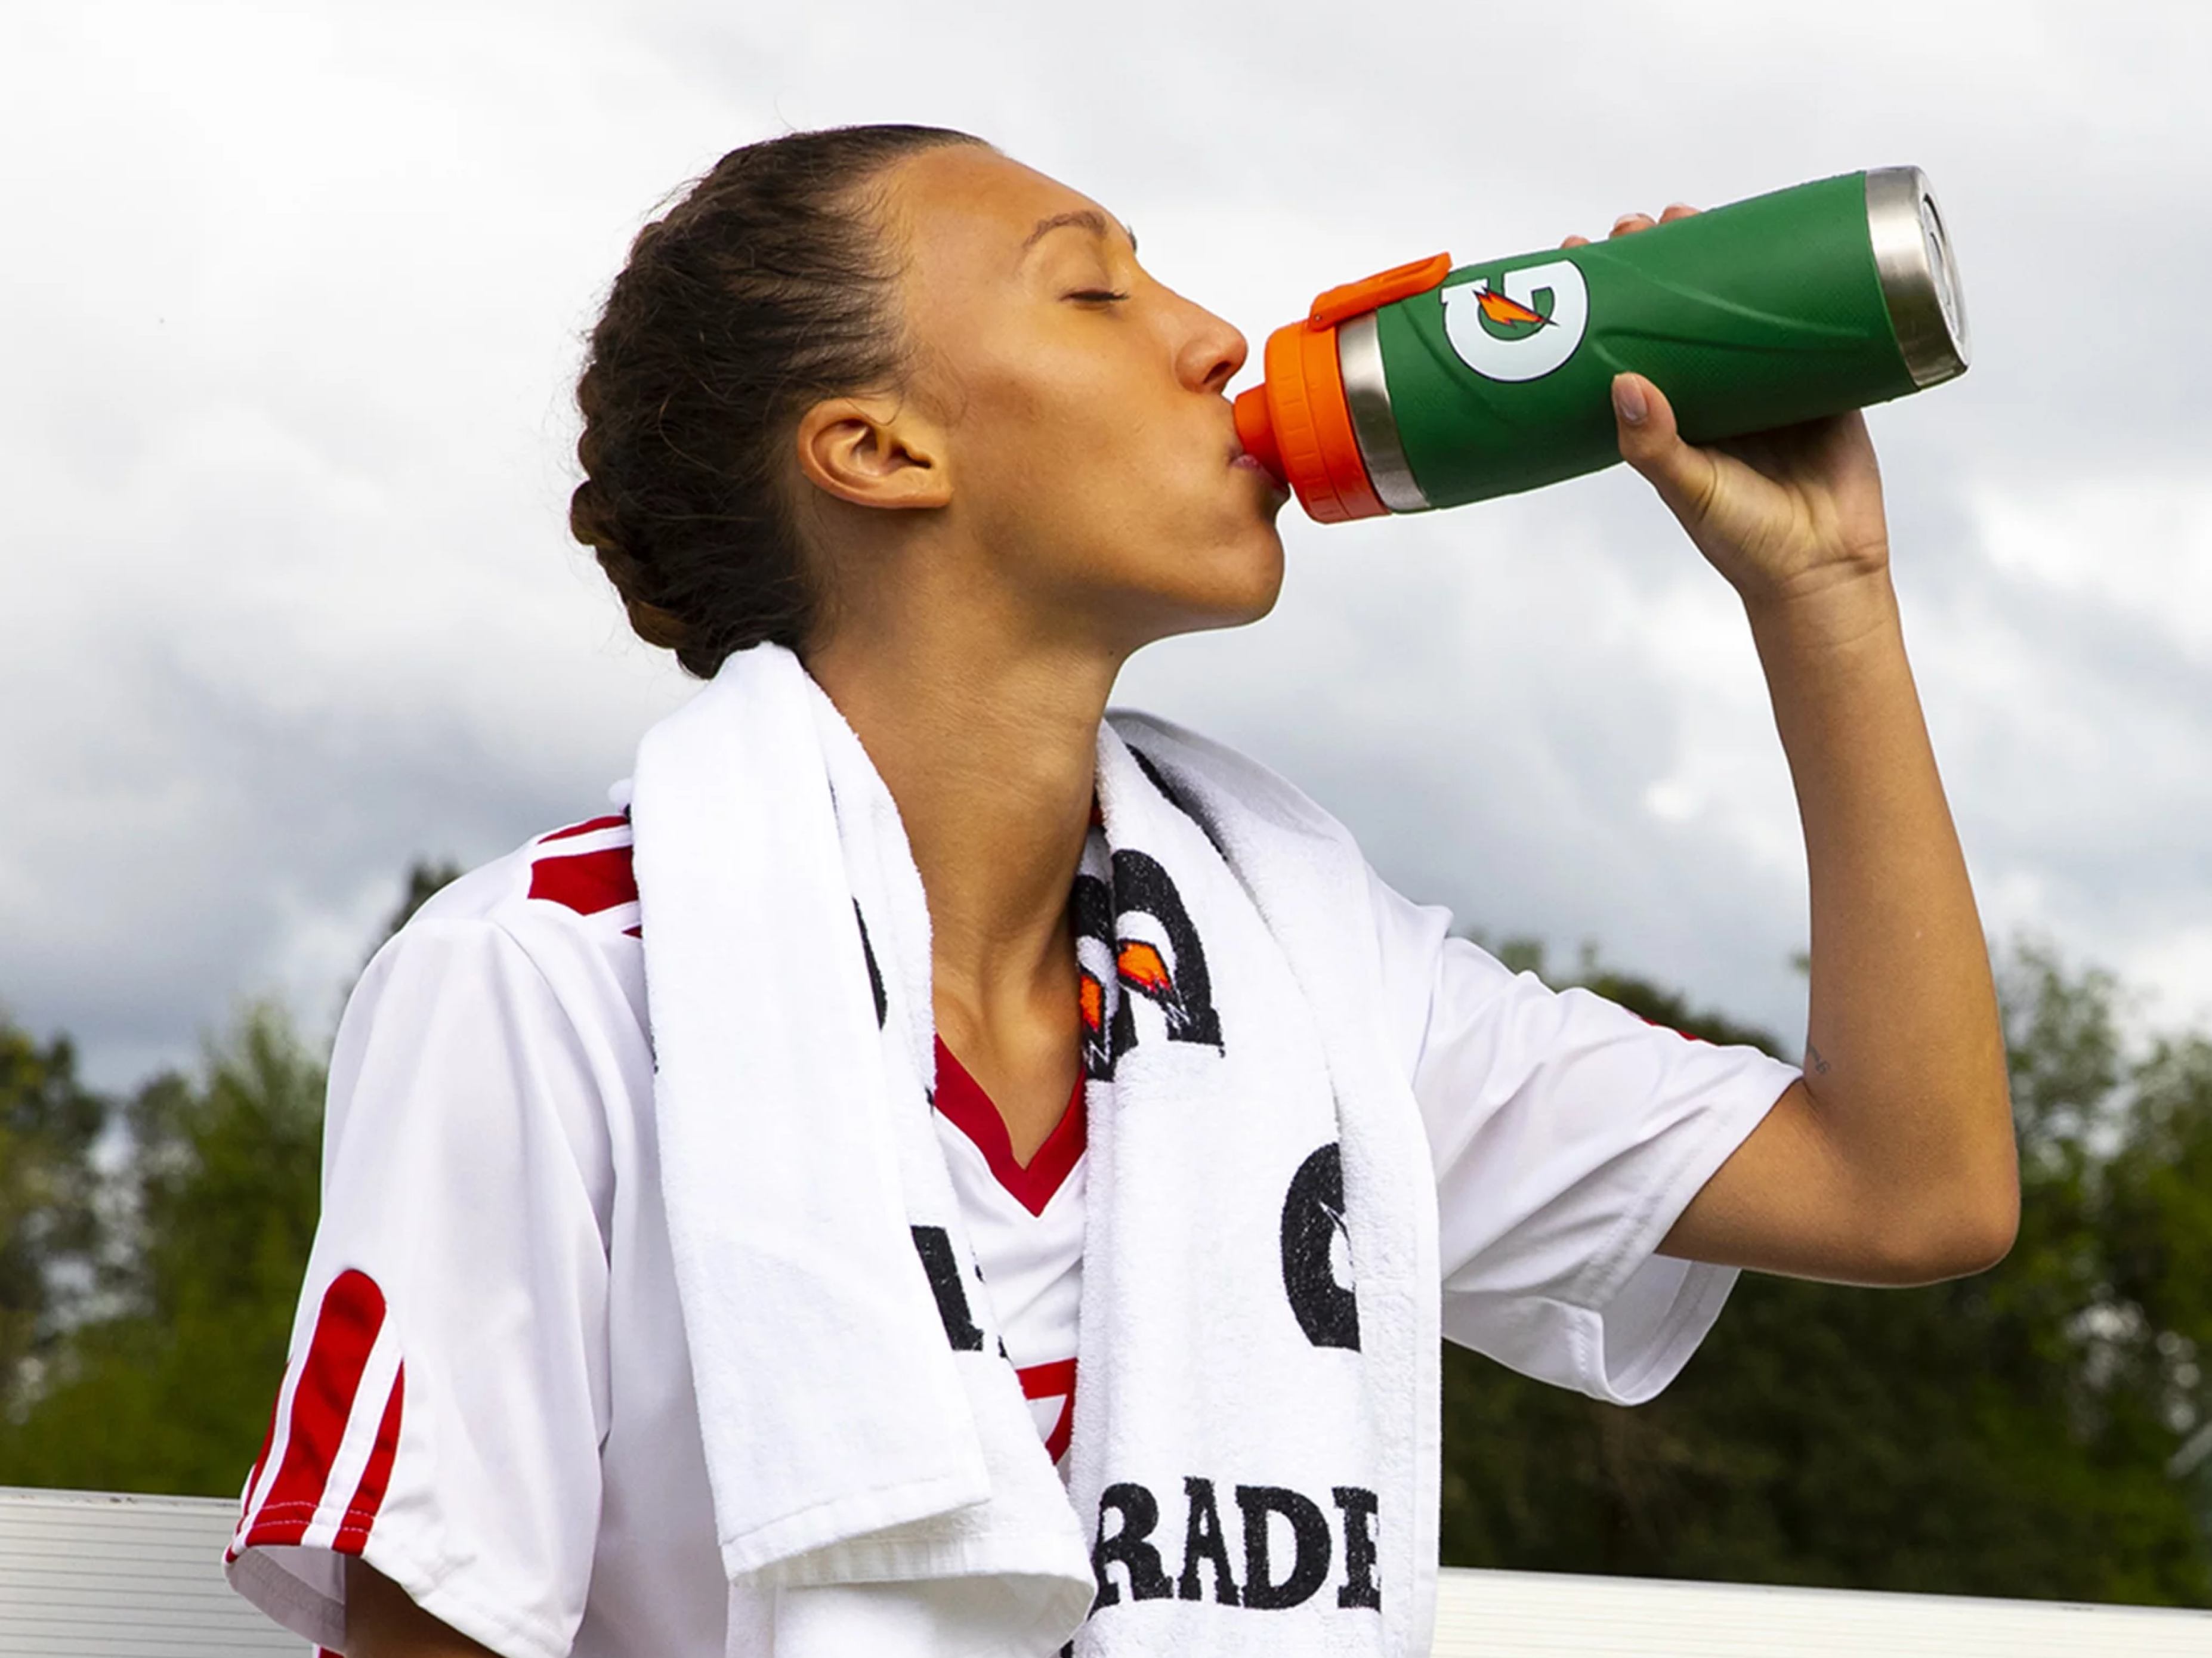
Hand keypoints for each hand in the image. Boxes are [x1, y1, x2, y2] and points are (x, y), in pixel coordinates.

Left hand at [1565, 209, 1892, 617]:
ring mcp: (1769, 380)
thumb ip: (1656, 447)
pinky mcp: (1825, 378)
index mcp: (1674, 414)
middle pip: (1682, 308)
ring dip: (1719, 254)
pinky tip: (1783, 234)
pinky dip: (1799, 277)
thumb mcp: (1692, 491)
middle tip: (1639, 224)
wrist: (1825, 569)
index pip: (1631, 341)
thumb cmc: (1745, 541)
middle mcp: (1715, 390)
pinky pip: (1812, 318)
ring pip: (1740, 304)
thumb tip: (1623, 382)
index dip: (1610, 300)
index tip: (1583, 253)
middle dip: (1661, 261)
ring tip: (1688, 213)